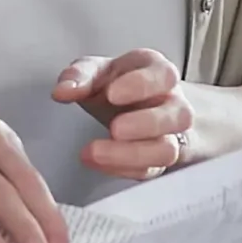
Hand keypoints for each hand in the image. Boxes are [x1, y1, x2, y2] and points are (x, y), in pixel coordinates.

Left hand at [55, 49, 195, 179]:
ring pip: (168, 149)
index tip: (113, 94)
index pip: (164, 75)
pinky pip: (152, 171)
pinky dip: (123, 169)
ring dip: (132, 154)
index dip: (141, 85)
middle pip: (178, 116)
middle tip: (115, 128)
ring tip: (96, 151)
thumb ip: (80, 76)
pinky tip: (99, 162)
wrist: (136, 105)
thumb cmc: (119, 84)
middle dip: (145, 124)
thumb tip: (63, 90)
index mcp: (158, 72)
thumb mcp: (97, 71)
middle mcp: (173, 104)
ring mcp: (173, 135)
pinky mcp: (161, 160)